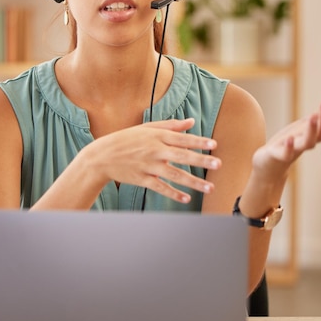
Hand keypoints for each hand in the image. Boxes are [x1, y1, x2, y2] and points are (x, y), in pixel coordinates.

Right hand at [90, 118, 219, 202]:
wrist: (102, 156)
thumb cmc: (126, 139)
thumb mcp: (146, 128)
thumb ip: (170, 126)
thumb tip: (191, 122)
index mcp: (156, 136)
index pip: (181, 138)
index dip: (198, 141)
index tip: (214, 144)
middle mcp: (154, 150)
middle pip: (181, 156)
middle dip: (201, 160)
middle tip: (218, 164)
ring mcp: (148, 166)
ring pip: (174, 174)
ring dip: (193, 181)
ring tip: (209, 187)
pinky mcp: (142, 179)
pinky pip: (160, 187)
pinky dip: (173, 194)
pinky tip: (186, 198)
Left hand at [252, 94, 320, 179]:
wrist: (270, 163)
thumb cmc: (290, 141)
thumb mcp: (305, 124)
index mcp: (312, 135)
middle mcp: (306, 142)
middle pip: (320, 134)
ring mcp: (294, 150)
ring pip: (307, 143)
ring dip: (311, 130)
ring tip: (312, 116)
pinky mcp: (279, 155)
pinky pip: (286, 153)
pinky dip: (289, 147)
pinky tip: (290, 138)